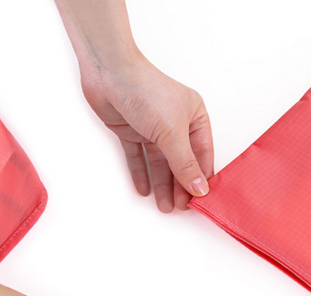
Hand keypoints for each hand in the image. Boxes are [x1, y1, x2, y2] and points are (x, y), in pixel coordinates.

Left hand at [80, 55, 213, 211]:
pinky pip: (138, 157)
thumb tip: (200, 189)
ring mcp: (153, 127)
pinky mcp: (132, 130)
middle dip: (180, 185)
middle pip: (181, 161)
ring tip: (164, 207)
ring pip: (160, 162)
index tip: (199, 201)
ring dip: (162, 184)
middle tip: (180, 208)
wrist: (108, 71)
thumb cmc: (147, 91)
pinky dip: (141, 173)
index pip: (202, 154)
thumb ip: (185, 163)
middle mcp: (176, 123)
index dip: (201, 178)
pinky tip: (144, 191)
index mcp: (195, 118)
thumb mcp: (172, 132)